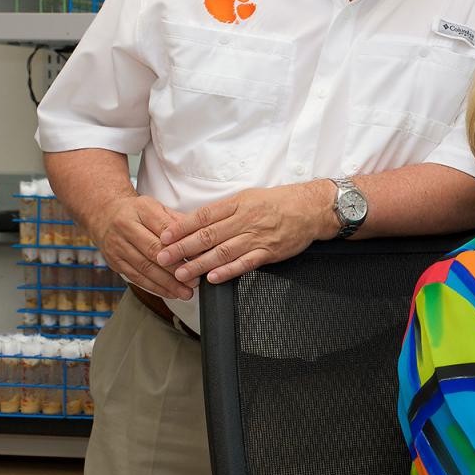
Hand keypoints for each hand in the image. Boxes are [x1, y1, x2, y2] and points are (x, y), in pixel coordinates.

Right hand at [87, 195, 193, 298]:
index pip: (165, 229)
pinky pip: (136, 277)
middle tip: (194, 281)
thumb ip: (178, 222)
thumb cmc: (139, 212)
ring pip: (144, 267)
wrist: (105, 214)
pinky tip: (170, 293)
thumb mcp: (158, 208)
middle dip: (176, 268)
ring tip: (185, 292)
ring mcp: (117, 246)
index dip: (182, 245)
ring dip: (167, 283)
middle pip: (153, 251)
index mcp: (141, 210)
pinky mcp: (114, 261)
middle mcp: (126, 227)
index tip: (200, 258)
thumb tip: (200, 239)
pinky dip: (155, 287)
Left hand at [155, 182, 333, 284]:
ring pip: (223, 252)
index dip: (181, 227)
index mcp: (237, 204)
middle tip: (163, 258)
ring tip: (182, 273)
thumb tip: (198, 223)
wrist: (310, 209)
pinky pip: (245, 263)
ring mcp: (256, 237)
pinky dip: (228, 271)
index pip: (203, 216)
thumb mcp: (248, 197)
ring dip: (200, 264)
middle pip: (208, 236)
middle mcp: (244, 220)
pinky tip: (213, 278)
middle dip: (182, 248)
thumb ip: (225, 211)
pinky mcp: (268, 252)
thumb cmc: (278, 203)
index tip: (164, 237)